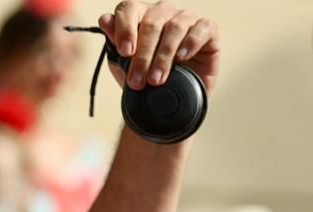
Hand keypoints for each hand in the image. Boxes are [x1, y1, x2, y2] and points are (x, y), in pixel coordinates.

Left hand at [98, 2, 220, 95]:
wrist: (168, 101)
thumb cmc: (144, 78)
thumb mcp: (123, 64)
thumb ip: (114, 42)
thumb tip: (104, 19)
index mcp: (140, 16)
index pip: (129, 8)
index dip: (125, 28)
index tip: (124, 52)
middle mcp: (163, 13)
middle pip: (152, 23)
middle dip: (142, 55)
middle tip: (137, 81)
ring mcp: (186, 18)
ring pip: (175, 27)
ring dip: (163, 56)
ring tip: (156, 80)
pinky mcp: (208, 30)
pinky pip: (201, 28)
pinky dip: (190, 43)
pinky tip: (181, 58)